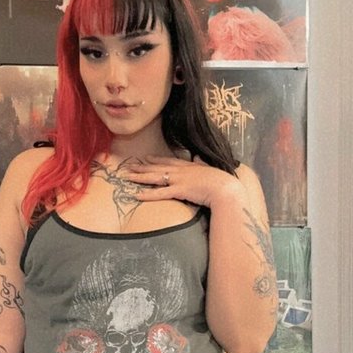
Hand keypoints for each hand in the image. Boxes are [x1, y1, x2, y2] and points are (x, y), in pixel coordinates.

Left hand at [124, 155, 245, 208]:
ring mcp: (179, 180)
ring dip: (139, 177)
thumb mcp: (210, 169)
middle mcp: (181, 171)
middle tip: (128, 166)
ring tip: (126, 177)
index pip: (168, 161)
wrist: (225, 188)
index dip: (155, 160)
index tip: (145, 158)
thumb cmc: (221, 181)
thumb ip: (203, 163)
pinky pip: (160, 193)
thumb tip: (200, 157)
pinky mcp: (179, 191)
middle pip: (157, 168)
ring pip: (155, 178)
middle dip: (141, 167)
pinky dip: (148, 195)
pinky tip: (137, 195)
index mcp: (188, 166)